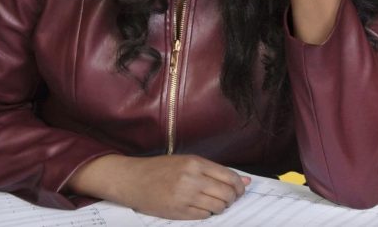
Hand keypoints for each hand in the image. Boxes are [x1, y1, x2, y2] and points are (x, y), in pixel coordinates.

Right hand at [113, 155, 249, 218]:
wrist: (133, 180)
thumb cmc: (161, 169)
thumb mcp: (188, 162)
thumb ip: (216, 170)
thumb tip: (245, 181)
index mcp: (196, 163)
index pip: (230, 177)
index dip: (239, 186)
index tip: (240, 190)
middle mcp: (192, 179)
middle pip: (226, 193)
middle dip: (232, 198)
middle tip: (229, 198)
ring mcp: (184, 197)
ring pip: (218, 207)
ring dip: (221, 207)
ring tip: (215, 203)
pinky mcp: (178, 212)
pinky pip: (204, 216)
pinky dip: (208, 213)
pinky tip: (202, 207)